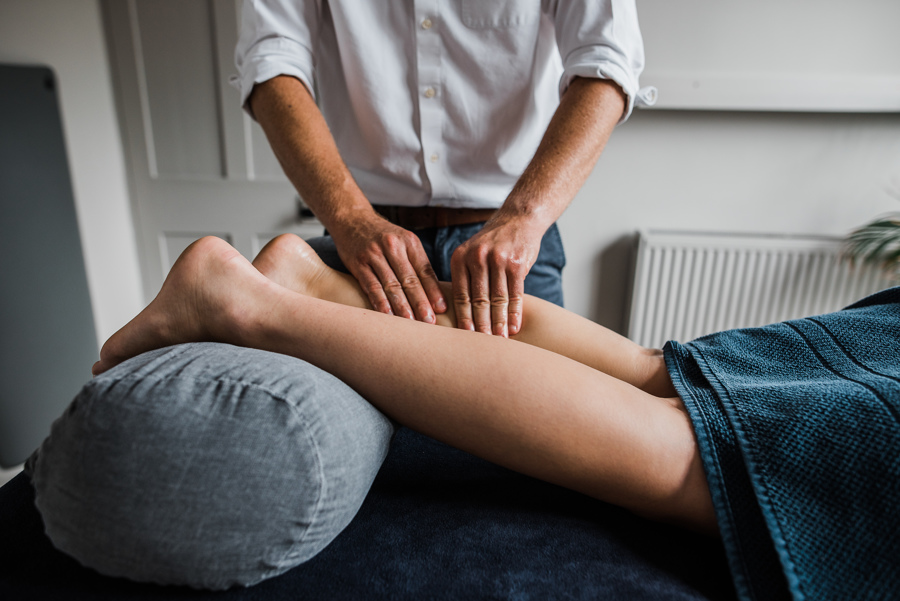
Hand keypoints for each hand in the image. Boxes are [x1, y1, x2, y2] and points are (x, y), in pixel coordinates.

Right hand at [330, 214, 446, 322]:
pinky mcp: (358, 263)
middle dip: (421, 302)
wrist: (352, 220)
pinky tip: (387, 314)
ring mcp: (374, 254)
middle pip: (410, 279)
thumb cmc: (383, 236)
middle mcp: (393, 246)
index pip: (425, 270)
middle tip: (429, 321)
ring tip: (411, 322)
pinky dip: (380, 301)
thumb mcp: (403, 241)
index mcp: (409, 242)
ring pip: (391, 284)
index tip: (442, 308)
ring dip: (402, 305)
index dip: (433, 291)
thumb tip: (433, 293)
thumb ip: (416, 263)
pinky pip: (371, 285)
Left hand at [450, 218, 542, 336]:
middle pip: (478, 299)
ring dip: (498, 322)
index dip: (463, 317)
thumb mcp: (472, 252)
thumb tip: (460, 313)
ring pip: (497, 299)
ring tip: (499, 340)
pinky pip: (515, 294)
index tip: (464, 336)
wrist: (519, 220)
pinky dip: (514, 313)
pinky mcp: (517, 263)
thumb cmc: (493, 243)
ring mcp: (498, 259)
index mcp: (460, 257)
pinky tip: (514, 327)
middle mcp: (477, 257)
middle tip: (481, 345)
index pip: (460, 293)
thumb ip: (466, 276)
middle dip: (480, 324)